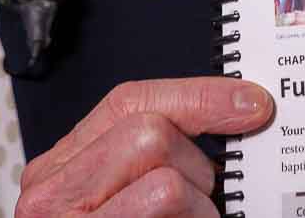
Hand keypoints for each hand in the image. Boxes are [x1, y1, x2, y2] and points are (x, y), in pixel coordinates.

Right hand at [16, 77, 273, 216]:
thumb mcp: (125, 197)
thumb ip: (148, 159)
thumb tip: (236, 113)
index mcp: (59, 170)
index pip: (130, 103)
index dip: (198, 97)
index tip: (252, 104)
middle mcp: (51, 197)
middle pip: (150, 135)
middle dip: (195, 168)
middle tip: (199, 205)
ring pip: (167, 182)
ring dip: (199, 210)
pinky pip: (166, 207)